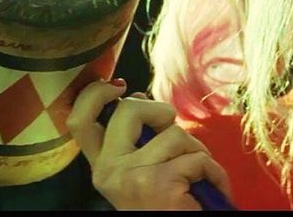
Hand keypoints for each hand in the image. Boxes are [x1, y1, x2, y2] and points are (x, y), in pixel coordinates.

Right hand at [67, 80, 232, 209]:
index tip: (118, 86)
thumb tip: (136, 97)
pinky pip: (198, 157)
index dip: (94, 93)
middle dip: (161, 112)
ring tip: (197, 177)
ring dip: (196, 150)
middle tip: (175, 136)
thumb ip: (136, 139)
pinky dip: (213, 172)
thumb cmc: (167, 205)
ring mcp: (131, 177)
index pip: (79, 120)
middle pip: (127, 109)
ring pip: (173, 132)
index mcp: (102, 166)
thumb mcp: (141, 170)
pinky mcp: (159, 183)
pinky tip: (210, 188)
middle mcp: (108, 171)